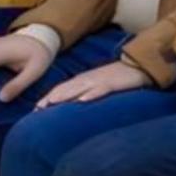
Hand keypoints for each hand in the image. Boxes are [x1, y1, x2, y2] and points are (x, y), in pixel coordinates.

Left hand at [36, 60, 152, 109]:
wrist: (139, 65)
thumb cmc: (119, 77)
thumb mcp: (100, 84)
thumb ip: (87, 92)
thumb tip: (75, 104)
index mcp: (84, 80)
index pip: (62, 89)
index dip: (48, 98)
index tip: (36, 109)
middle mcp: (88, 79)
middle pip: (66, 89)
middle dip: (51, 98)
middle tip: (37, 109)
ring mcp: (100, 80)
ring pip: (79, 88)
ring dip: (65, 95)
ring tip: (52, 103)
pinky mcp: (113, 83)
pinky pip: (100, 89)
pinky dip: (91, 94)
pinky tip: (82, 101)